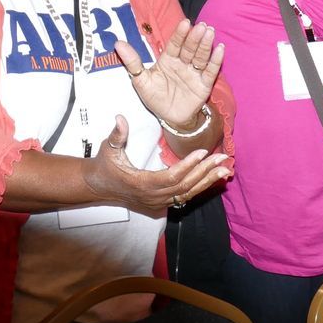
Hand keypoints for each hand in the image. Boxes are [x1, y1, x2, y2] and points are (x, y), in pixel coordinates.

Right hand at [82, 116, 230, 215]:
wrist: (98, 186)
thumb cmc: (104, 165)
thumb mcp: (108, 149)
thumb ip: (117, 135)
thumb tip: (120, 118)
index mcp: (142, 184)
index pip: (171, 177)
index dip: (188, 165)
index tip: (203, 153)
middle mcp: (153, 197)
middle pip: (185, 186)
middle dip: (205, 172)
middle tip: (222, 159)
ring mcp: (159, 203)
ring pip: (188, 194)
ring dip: (207, 182)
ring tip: (224, 170)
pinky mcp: (162, 203)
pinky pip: (185, 197)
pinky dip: (200, 187)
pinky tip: (212, 179)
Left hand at [118, 20, 221, 132]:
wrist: (169, 119)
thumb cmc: (155, 97)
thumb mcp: (141, 81)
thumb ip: (132, 62)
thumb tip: (117, 43)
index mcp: (168, 60)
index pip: (174, 44)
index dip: (180, 34)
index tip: (185, 23)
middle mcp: (182, 63)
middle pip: (189, 48)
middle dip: (195, 37)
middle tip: (201, 26)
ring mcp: (194, 73)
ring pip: (200, 56)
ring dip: (206, 45)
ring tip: (210, 32)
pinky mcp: (204, 85)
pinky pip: (211, 71)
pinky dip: (215, 60)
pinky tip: (220, 49)